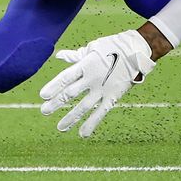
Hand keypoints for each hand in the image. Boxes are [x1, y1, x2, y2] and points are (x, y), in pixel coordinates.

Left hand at [39, 30, 154, 136]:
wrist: (137, 51)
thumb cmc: (113, 47)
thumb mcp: (94, 47)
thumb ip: (76, 56)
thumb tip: (59, 56)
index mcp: (86, 64)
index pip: (66, 77)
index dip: (54, 86)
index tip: (43, 96)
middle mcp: (92, 78)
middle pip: (70, 93)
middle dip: (56, 103)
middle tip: (44, 111)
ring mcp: (102, 88)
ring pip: (84, 106)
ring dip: (71, 117)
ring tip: (60, 127)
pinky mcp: (113, 96)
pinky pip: (101, 112)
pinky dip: (92, 123)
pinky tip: (82, 134)